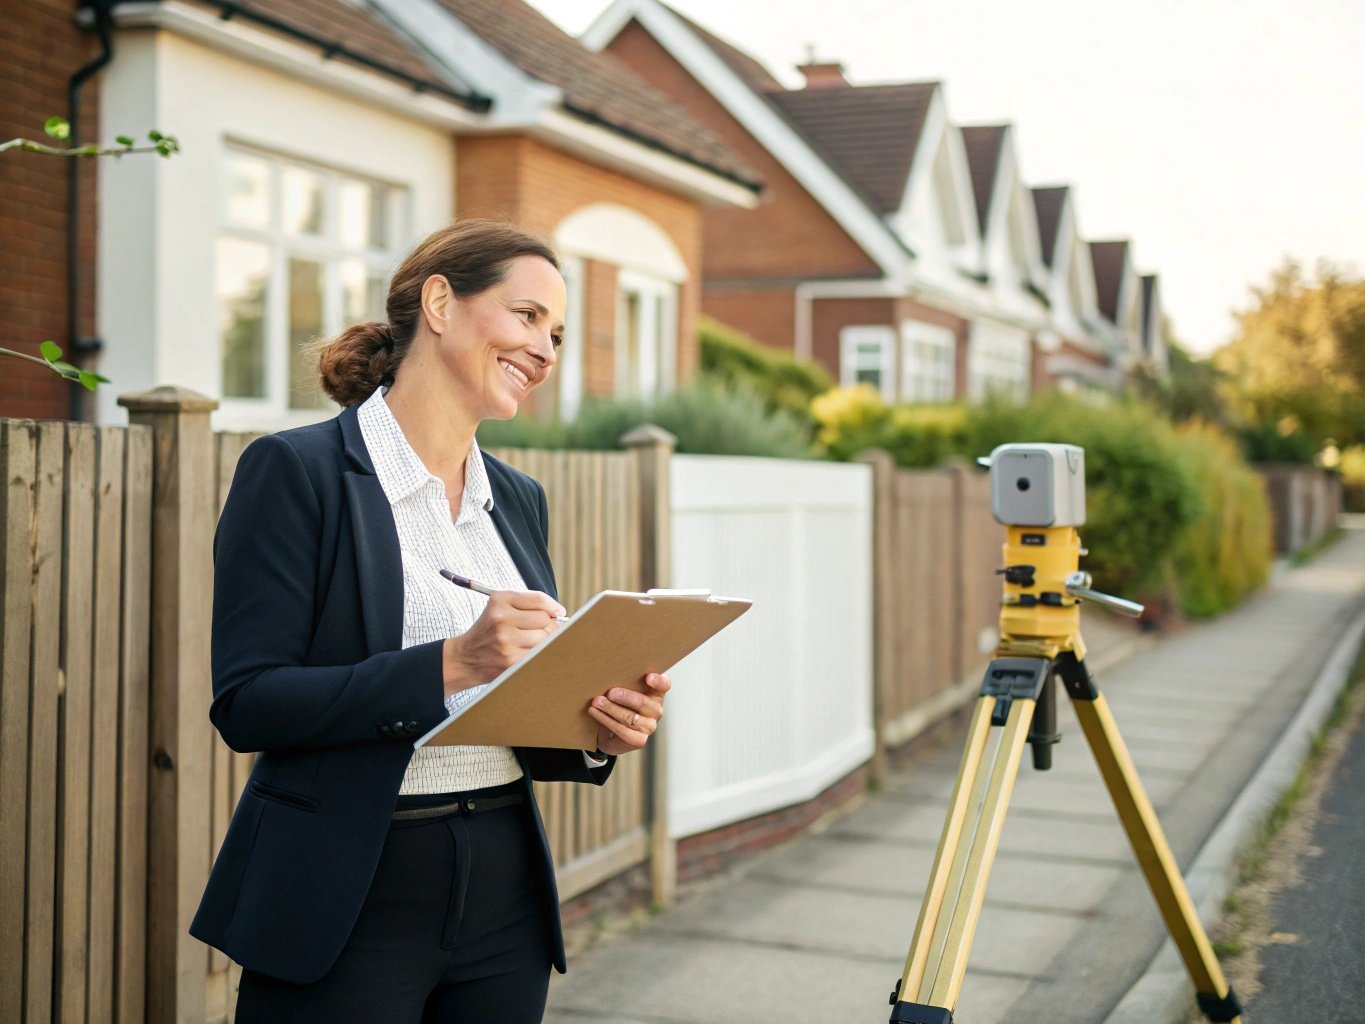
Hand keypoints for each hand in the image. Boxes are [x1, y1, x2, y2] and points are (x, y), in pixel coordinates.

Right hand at [443, 589, 565, 696]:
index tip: (559, 612)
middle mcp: (501, 618)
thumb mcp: (500, 608)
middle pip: (544, 619)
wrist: (464, 658)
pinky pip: (538, 653)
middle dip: (547, 625)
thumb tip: (559, 614)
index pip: (538, 599)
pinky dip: (537, 653)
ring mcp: (506, 640)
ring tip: (528, 642)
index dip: (553, 606)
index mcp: (499, 600)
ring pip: (544, 638)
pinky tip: (525, 652)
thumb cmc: (489, 631)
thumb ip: (527, 605)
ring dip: (542, 641)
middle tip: (539, 629)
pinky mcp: (510, 660)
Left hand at [588, 672, 670, 756]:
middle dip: (625, 697)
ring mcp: (650, 727)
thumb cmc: (618, 706)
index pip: (664, 685)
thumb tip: (607, 673)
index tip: (648, 677)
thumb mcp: (623, 693)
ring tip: (597, 702)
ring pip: (630, 717)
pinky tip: (595, 712)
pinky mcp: (639, 740)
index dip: (658, 681)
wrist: (610, 734)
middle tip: (610, 692)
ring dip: (611, 708)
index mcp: (655, 694)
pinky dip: (606, 720)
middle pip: (643, 702)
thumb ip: (623, 683)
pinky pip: (622, 730)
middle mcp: (656, 710)